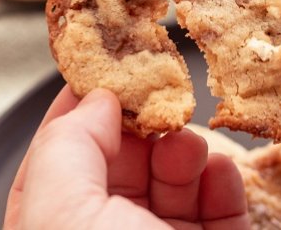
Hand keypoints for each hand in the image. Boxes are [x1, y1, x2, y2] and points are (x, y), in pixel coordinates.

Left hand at [4, 85, 248, 229]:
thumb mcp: (63, 218)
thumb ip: (66, 148)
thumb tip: (96, 98)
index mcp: (59, 227)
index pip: (62, 155)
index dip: (82, 108)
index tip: (108, 67)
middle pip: (124, 160)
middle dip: (144, 125)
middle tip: (162, 102)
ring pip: (173, 176)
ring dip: (184, 148)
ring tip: (190, 144)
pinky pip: (220, 201)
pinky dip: (221, 177)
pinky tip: (219, 170)